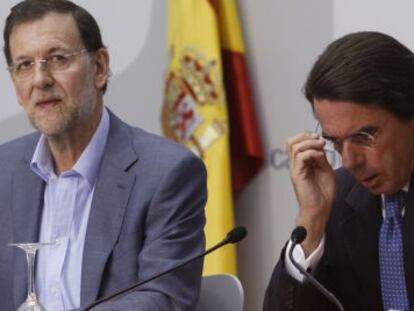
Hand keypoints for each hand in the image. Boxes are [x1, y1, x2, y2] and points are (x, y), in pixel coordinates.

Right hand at [288, 132, 335, 254]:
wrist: (319, 209)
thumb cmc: (322, 194)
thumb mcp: (326, 170)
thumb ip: (322, 158)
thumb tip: (320, 146)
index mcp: (301, 163)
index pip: (297, 142)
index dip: (307, 136)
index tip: (320, 138)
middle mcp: (296, 164)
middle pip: (291, 141)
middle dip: (305, 136)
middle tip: (318, 140)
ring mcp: (295, 169)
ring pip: (294, 147)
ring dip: (310, 143)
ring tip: (320, 146)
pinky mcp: (297, 174)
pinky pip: (300, 157)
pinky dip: (311, 153)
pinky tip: (320, 157)